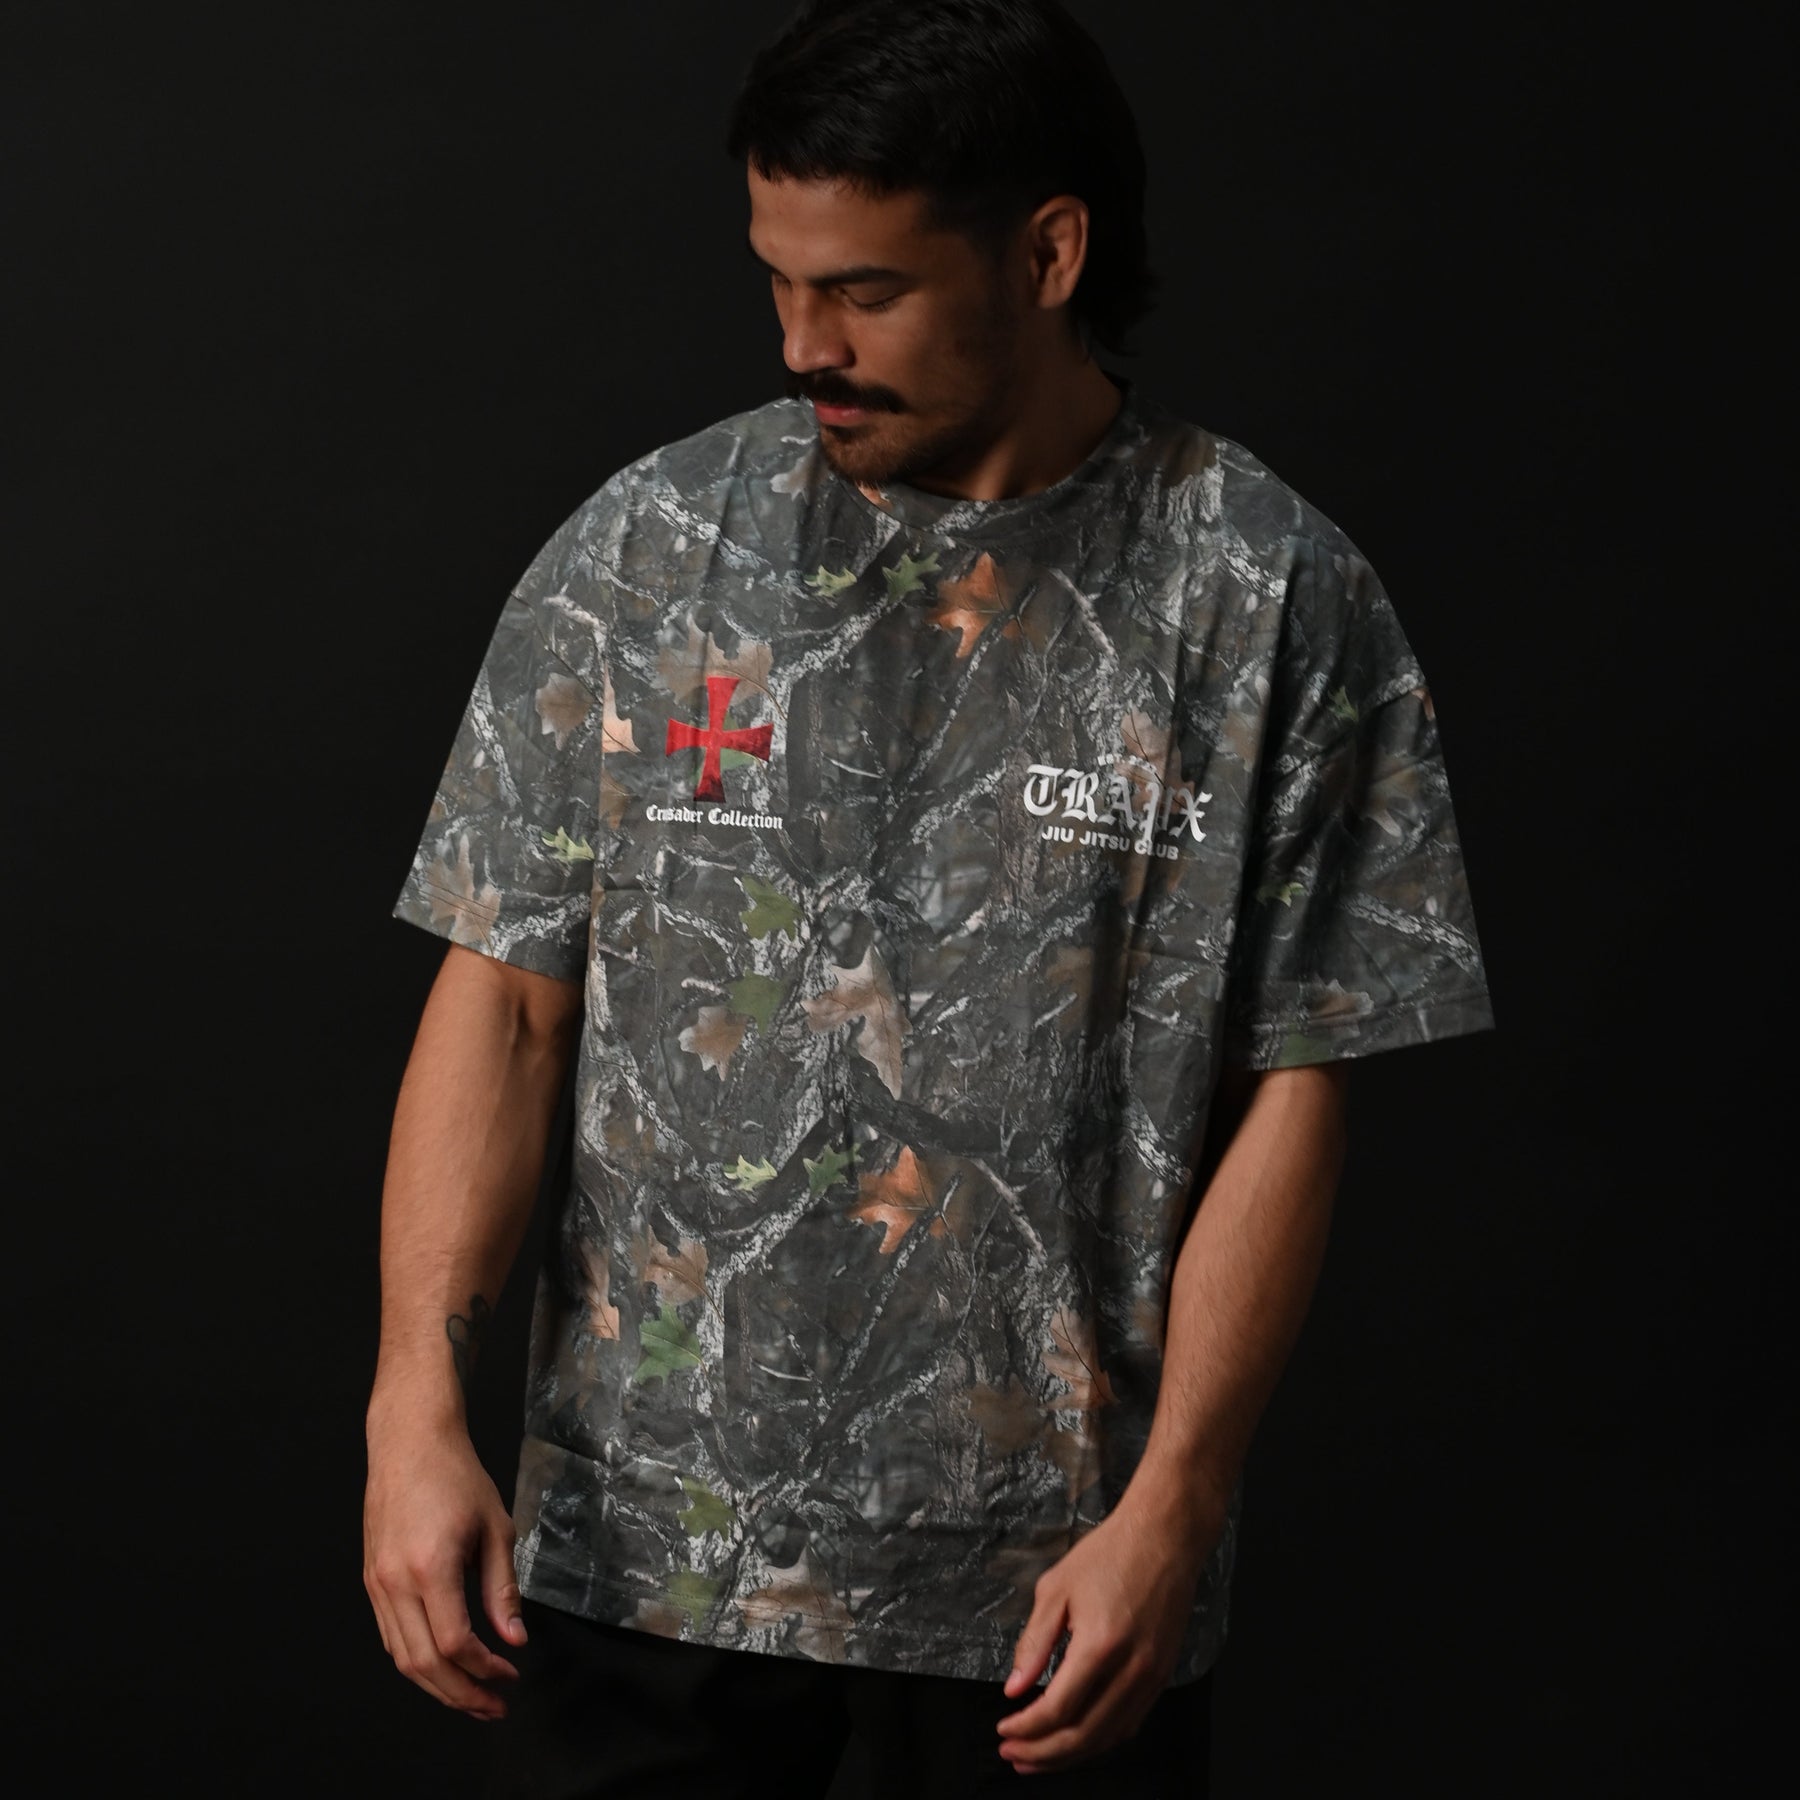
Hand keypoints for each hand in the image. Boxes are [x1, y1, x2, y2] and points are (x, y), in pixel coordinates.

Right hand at [363, 1423, 526, 1720]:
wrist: (410, 1442)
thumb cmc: (456, 1476)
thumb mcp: (495, 1528)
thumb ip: (502, 1589)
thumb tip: (514, 1639)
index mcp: (430, 1567)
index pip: (454, 1643)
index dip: (484, 1669)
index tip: (510, 1674)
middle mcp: (395, 1582)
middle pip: (423, 1664)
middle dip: (460, 1693)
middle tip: (493, 1705)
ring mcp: (378, 1584)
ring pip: (402, 1657)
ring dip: (437, 1685)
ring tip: (471, 1694)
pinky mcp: (371, 1580)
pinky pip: (391, 1636)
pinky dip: (416, 1660)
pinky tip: (443, 1664)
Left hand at [994, 1491, 1216, 1773]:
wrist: (1164, 1537)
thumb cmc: (1109, 1554)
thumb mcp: (1056, 1588)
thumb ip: (1034, 1642)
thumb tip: (1014, 1689)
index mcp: (1100, 1644)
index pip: (1058, 1708)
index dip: (1026, 1728)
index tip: (1004, 1729)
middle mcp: (1131, 1668)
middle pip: (1083, 1735)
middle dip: (1042, 1753)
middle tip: (1013, 1755)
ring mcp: (1152, 1675)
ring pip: (1109, 1737)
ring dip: (1071, 1755)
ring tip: (1038, 1757)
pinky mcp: (1162, 1675)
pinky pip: (1130, 1722)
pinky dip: (1101, 1738)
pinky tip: (1078, 1737)